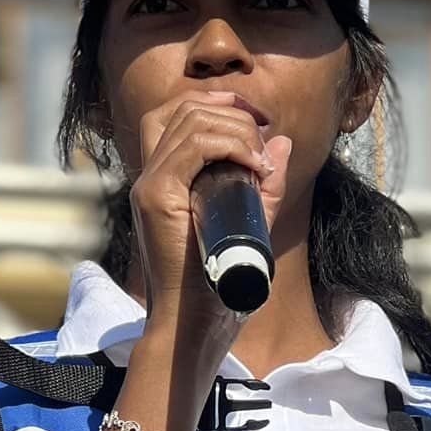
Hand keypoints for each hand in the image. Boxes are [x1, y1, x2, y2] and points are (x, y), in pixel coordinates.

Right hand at [129, 90, 291, 372]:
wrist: (192, 325)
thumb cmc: (215, 286)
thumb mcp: (249, 225)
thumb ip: (265, 188)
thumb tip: (281, 144)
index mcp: (164, 181)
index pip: (177, 115)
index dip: (217, 104)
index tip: (255, 121)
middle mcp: (151, 177)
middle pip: (185, 110)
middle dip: (233, 115)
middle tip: (263, 145)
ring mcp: (149, 186)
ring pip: (191, 121)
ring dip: (236, 129)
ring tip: (259, 160)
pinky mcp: (156, 198)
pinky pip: (193, 147)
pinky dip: (228, 144)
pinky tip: (251, 164)